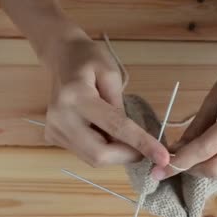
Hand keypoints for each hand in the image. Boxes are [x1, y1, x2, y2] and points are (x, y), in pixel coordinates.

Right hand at [43, 26, 169, 167]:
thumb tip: (131, 140)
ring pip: (92, 159)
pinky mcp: (53, 136)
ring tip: (122, 135)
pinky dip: (102, 149)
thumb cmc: (89, 59)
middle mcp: (61, 118)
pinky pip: (85, 153)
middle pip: (99, 155)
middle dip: (127, 156)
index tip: (163, 158)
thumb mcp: (112, 74)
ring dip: (115, 154)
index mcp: (76, 97)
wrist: (61, 58)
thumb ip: (121, 107)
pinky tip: (103, 131)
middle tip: (144, 149)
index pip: (115, 127)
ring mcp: (54, 130)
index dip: (141, 144)